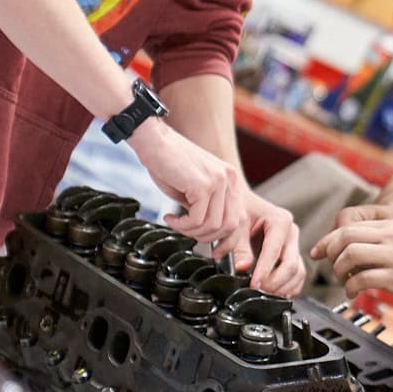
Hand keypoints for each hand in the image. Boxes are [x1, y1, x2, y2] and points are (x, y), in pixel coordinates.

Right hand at [126, 119, 247, 247]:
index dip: (229, 241)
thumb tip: (209, 233)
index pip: (240, 219)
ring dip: (191, 231)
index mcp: (231, 179)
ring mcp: (219, 180)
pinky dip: (182, 225)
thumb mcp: (194, 189)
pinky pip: (198, 219)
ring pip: (213, 225)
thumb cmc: (168, 164)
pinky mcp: (203, 184)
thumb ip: (206, 207)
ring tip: (176, 223)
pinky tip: (170, 217)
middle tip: (186, 232)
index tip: (214, 251)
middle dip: (207, 237)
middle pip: (230, 226)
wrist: (153, 140)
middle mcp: (230, 179)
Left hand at [226, 188, 304, 295]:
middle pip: (291, 264)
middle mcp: (291, 232)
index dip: (264, 271)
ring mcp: (293, 244)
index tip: (254, 285)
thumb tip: (242, 267)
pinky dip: (289, 286)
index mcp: (280, 220)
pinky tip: (276, 293)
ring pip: (298, 272)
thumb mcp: (236, 226)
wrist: (243, 204)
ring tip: (265, 294)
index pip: (274, 251)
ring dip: (283, 287)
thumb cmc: (240, 210)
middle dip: (275, 282)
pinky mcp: (292, 255)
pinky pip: (297, 275)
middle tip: (258, 291)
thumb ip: (239, 247)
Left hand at [310, 215, 392, 318]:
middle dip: (331, 255)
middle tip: (333, 269)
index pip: (348, 227)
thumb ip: (372, 245)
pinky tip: (354, 293)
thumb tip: (338, 251)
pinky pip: (362, 278)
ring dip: (340, 272)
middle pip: (346, 237)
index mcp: (391, 227)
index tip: (317, 252)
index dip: (327, 241)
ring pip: (351, 255)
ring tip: (345, 282)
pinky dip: (351, 287)